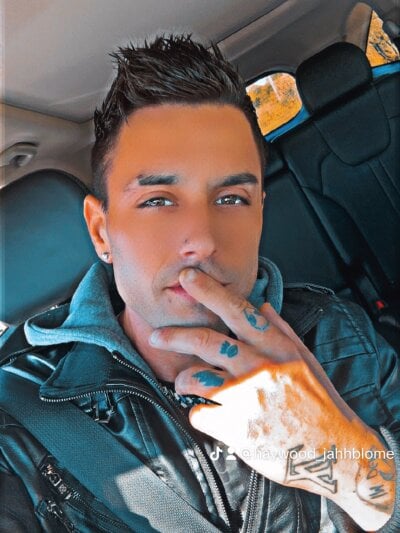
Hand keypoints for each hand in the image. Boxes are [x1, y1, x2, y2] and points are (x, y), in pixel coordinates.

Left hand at [150, 268, 394, 529]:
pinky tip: (206, 414)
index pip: (239, 311)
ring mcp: (248, 398)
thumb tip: (262, 306)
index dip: (210, 292)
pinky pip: (201, 414)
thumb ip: (282, 331)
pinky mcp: (238, 428)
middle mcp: (261, 367)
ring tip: (180, 381)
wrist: (334, 450)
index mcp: (278, 348)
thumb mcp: (307, 361)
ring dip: (183, 378)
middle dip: (176, 335)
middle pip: (208, 341)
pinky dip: (199, 413)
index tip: (189, 278)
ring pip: (197, 377)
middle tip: (157, 334)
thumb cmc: (320, 403)